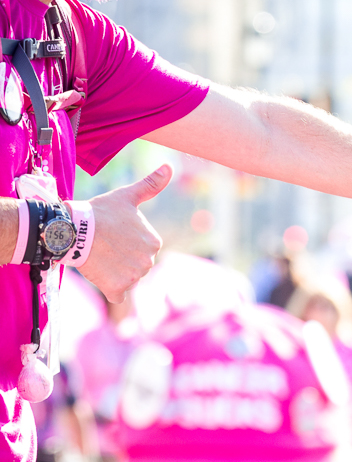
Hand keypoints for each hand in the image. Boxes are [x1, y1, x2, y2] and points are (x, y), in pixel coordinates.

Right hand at [78, 165, 171, 302]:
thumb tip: (169, 166)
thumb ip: (151, 185)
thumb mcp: (128, 196)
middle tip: (105, 246)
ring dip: (115, 272)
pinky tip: (101, 275)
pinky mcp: (118, 289)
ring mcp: (134, 277)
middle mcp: (149, 262)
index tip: (113, 235)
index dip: (126, 243)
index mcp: (155, 243)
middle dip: (122, 258)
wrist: (74, 230)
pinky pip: (119, 295)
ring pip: (127, 278)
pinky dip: (111, 289)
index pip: (143, 248)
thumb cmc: (101, 212)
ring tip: (100, 257)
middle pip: (136, 265)